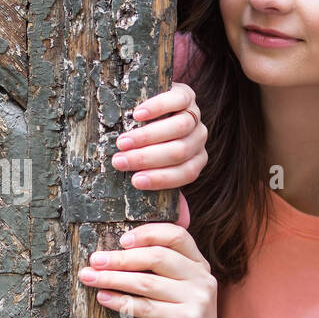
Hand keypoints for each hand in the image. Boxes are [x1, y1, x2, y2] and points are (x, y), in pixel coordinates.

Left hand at [76, 222, 223, 317]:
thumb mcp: (180, 293)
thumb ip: (163, 271)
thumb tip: (118, 251)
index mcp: (200, 265)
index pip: (176, 235)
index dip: (148, 233)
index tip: (121, 239)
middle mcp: (203, 279)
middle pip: (157, 256)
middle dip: (120, 257)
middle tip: (94, 260)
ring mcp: (198, 300)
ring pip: (147, 282)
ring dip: (113, 278)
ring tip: (89, 277)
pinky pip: (146, 307)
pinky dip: (121, 301)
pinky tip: (103, 298)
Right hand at [113, 82, 206, 229]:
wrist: (158, 107)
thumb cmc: (153, 146)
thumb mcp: (161, 169)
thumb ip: (169, 192)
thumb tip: (182, 225)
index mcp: (195, 160)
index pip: (185, 173)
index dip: (160, 179)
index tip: (134, 182)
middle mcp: (199, 138)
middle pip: (179, 151)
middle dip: (146, 159)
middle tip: (119, 161)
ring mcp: (195, 114)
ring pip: (178, 128)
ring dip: (147, 137)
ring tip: (122, 142)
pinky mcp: (186, 93)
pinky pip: (176, 101)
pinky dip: (156, 108)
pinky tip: (136, 115)